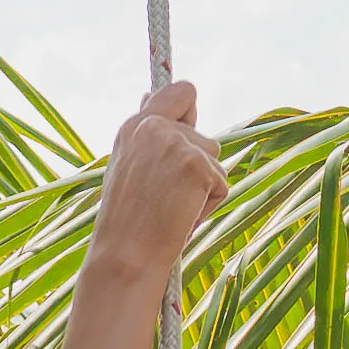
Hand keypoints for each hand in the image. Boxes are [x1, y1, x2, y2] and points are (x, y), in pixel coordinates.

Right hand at [91, 80, 226, 287]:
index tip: (185, 134)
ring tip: (172, 209)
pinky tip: (182, 216)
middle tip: (168, 197)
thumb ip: (147, 135)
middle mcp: (155, 126)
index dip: (190, 112)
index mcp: (135, 125)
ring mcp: (177, 143)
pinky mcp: (197, 165)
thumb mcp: (129, 165)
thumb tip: (149, 96)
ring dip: (203, 188)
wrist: (126, 255)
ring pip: (215, 161)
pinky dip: (209, 205)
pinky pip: (222, 183)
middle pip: (206, 137)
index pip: (179, 92)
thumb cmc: (128, 221)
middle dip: (198, 167)